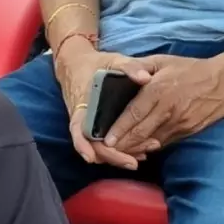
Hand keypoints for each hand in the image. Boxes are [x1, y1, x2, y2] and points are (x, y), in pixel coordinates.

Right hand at [53, 47, 154, 168]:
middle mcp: (82, 118)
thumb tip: (146, 78)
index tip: (94, 158)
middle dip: (111, 156)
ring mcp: (88, 124)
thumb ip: (129, 67)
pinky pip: (104, 143)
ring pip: (99, 147)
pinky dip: (120, 149)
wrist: (77, 64)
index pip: (78, 129)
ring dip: (117, 155)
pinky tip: (138, 151)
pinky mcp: (96, 126)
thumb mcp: (113, 61)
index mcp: (82, 104)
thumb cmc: (96, 64)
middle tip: (134, 163)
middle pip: (91, 145)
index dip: (84, 145)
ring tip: (142, 156)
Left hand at [104, 54, 223, 153]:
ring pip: (151, 142)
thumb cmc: (189, 70)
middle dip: (121, 145)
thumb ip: (137, 66)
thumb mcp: (162, 61)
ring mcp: (179, 123)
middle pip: (140, 133)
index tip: (105, 140)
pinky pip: (163, 143)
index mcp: (158, 91)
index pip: (133, 114)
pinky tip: (137, 149)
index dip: (118, 129)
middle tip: (104, 151)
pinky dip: (149, 148)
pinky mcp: (187, 131)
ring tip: (116, 154)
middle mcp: (168, 110)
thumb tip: (119, 73)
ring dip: (133, 149)